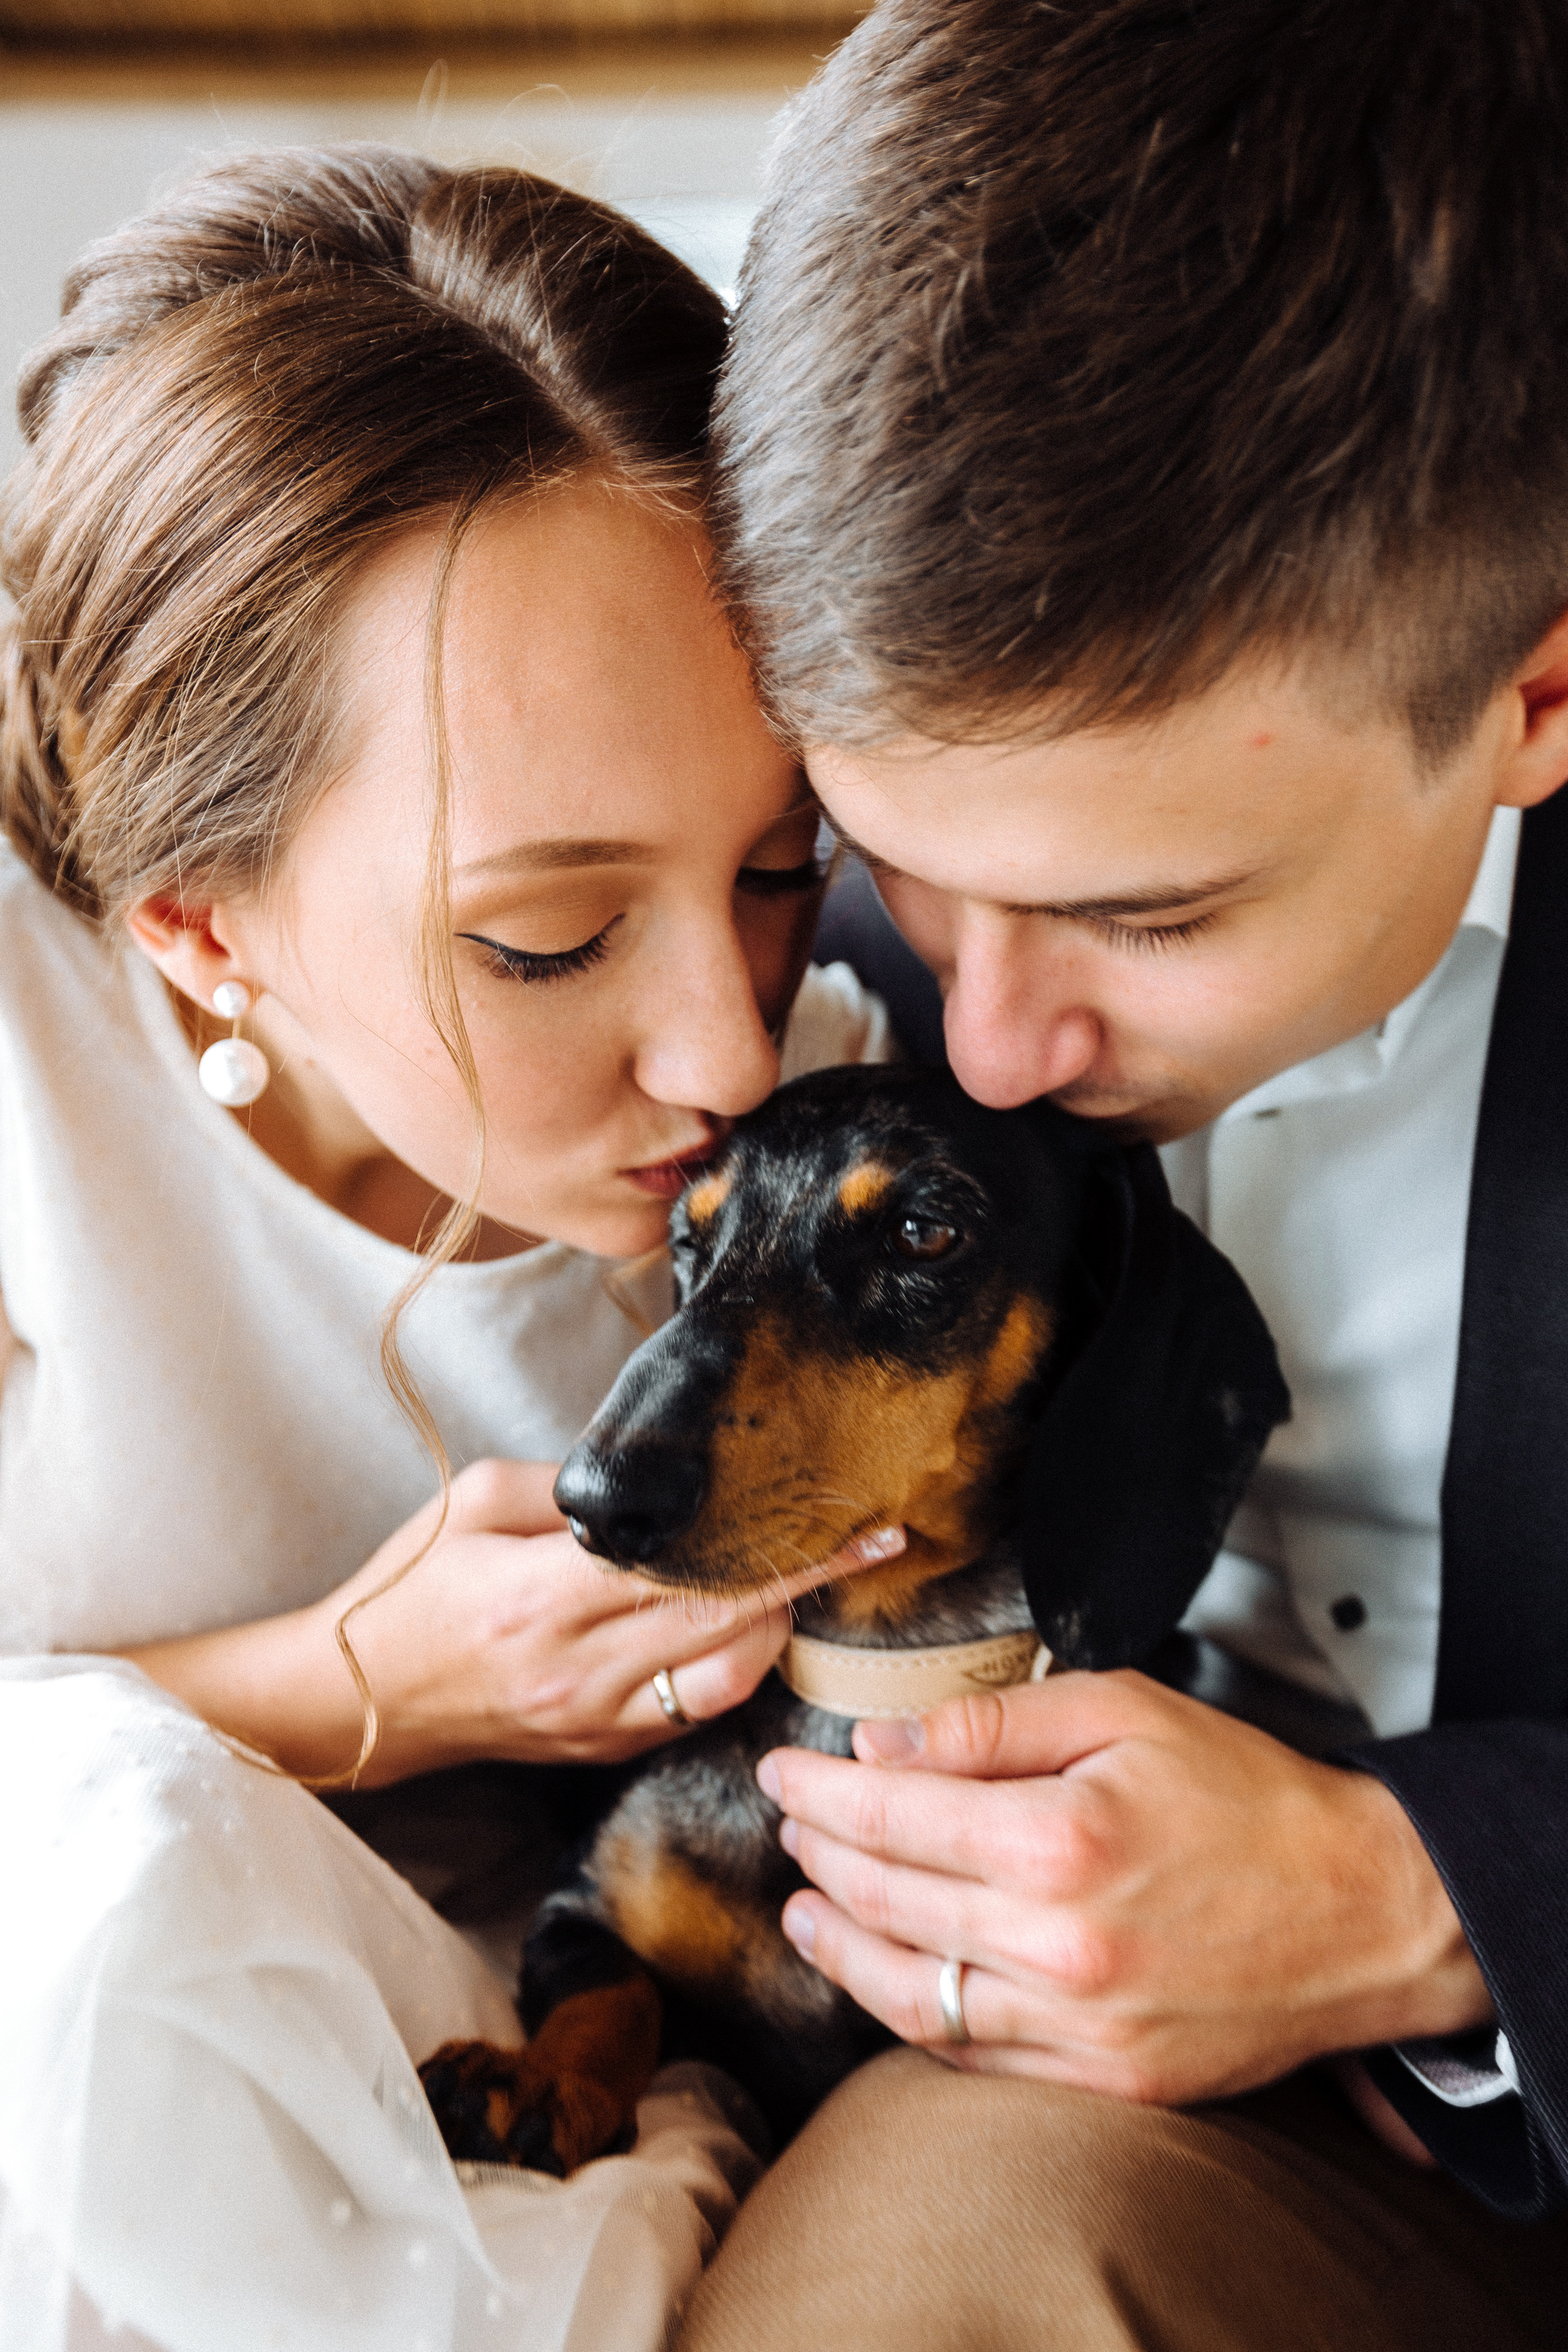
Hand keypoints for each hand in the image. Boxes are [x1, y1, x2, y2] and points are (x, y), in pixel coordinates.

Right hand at [126, 1459, 904, 1785]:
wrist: (356, 1700)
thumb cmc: (410, 1587)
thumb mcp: (474, 1503)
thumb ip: (570, 1488)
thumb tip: (654, 1476)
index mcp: (543, 1598)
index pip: (692, 1569)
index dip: (783, 1547)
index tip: (854, 1522)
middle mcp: (578, 1668)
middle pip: (727, 1624)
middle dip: (809, 1582)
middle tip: (870, 1540)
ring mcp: (594, 1718)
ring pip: (725, 1677)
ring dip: (777, 1630)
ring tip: (805, 1582)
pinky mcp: (601, 1747)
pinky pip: (694, 1710)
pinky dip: (734, 1668)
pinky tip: (749, 1628)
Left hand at [756, 1670, 1492, 2104]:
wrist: (1361, 1910)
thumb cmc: (1248, 1798)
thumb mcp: (1124, 1710)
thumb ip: (994, 1725)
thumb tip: (881, 1742)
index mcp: (1059, 1839)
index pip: (890, 1814)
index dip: (819, 1791)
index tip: (784, 1772)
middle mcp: (1058, 1944)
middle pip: (886, 1900)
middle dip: (820, 1855)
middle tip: (793, 1824)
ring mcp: (1079, 2025)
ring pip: (911, 1993)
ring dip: (841, 1948)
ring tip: (804, 1909)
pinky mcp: (1103, 2079)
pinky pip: (973, 2056)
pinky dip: (912, 2015)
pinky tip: (884, 1978)